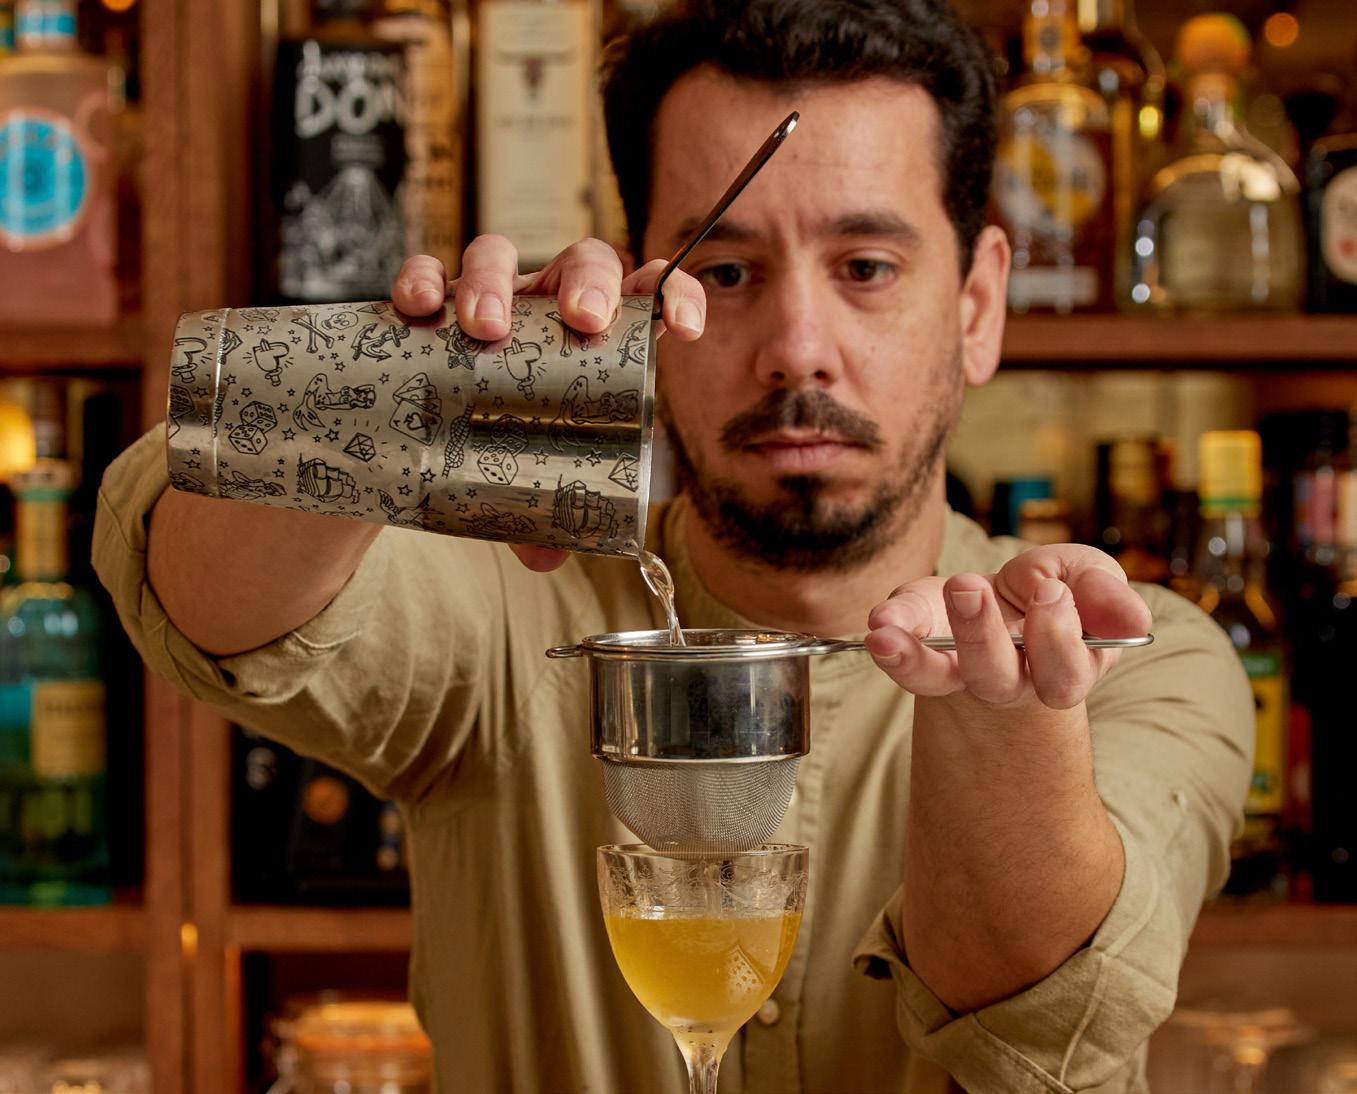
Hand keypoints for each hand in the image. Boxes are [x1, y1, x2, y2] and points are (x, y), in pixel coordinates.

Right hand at [391, 236, 706, 571]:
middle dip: (589, 284)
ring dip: (495, 283)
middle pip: (580, 263)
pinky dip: (421, 279)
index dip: (673, 296)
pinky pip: (426, 272)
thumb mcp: (532, 482)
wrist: (424, 441)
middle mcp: (545, 309)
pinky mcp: (429, 303)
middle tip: (583, 322)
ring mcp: (487, 299)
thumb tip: (546, 559)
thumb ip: (543, 518)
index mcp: (591, 340)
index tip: (684, 327)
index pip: (646, 296)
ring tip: (485, 330)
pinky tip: (421, 308)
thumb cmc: (501, 450)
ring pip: (497, 255)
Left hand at [864, 545, 1151, 709]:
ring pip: (941, 676)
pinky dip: (891, 643)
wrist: (1003, 600)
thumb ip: (1105, 592)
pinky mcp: (920, 653)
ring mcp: (958, 672)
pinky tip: (878, 626)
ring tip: (895, 619)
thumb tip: (1133, 619)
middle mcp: (1008, 680)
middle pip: (996, 678)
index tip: (1049, 591)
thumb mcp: (1086, 579)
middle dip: (981, 635)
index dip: (1056, 637)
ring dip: (917, 650)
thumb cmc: (1050, 591)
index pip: (1063, 672)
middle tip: (968, 586)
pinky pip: (903, 661)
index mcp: (1062, 668)